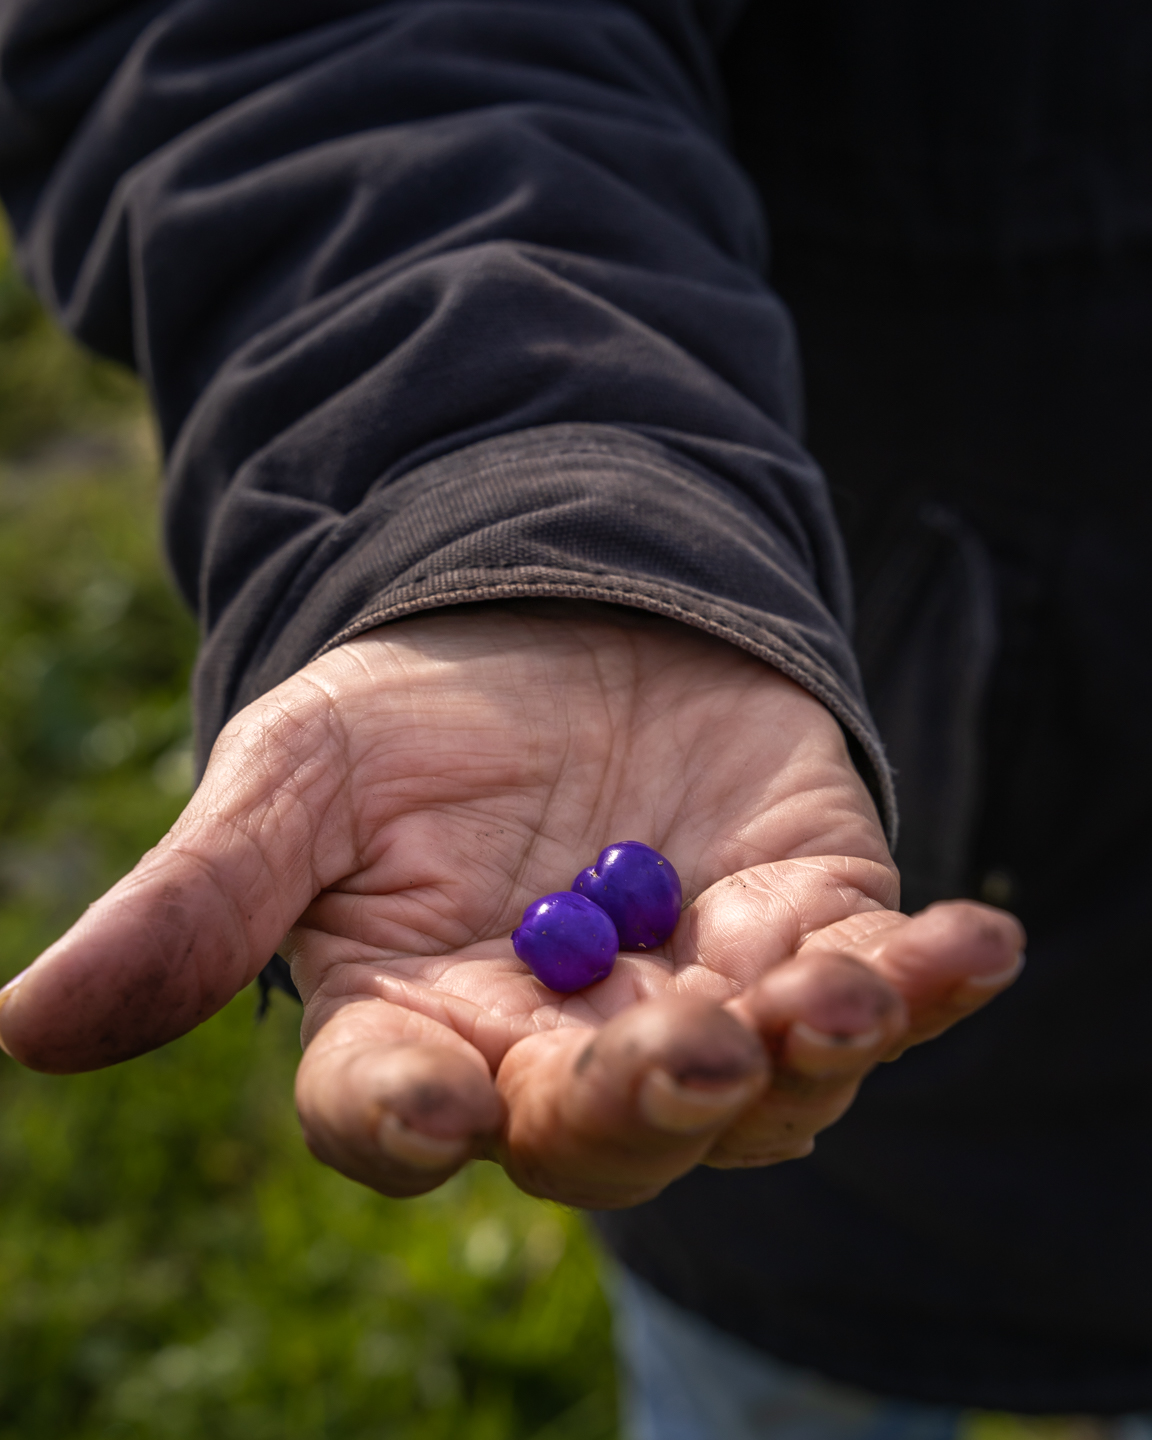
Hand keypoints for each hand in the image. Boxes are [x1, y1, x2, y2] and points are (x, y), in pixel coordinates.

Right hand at [0, 605, 1023, 1207]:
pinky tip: (974, 942)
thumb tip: (23, 1031)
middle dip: (643, 1101)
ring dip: (801, 1052)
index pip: (398, 1118)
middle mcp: (564, 1051)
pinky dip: (927, 978)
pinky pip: (871, 985)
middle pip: (604, 1135)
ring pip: (757, 1091)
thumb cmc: (408, 710)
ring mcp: (695, 1000)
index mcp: (421, 1030)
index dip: (410, 1117)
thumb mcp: (294, 777)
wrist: (546, 618)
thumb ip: (198, 902)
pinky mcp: (800, 923)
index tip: (440, 1092)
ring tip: (834, 988)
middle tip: (677, 1044)